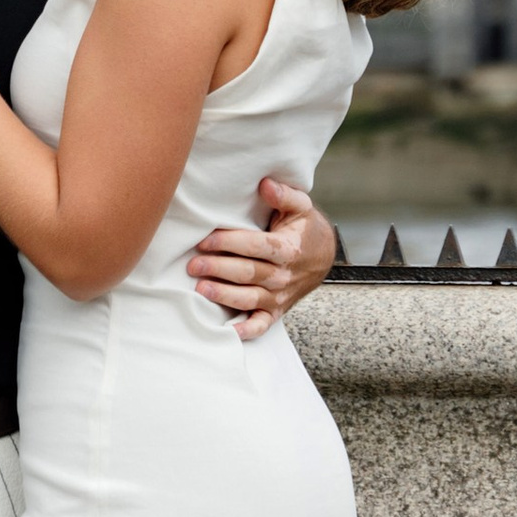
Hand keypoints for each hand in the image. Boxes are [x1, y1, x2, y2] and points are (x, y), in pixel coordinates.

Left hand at [187, 176, 339, 342]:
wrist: (323, 256)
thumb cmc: (304, 229)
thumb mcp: (300, 207)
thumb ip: (284, 195)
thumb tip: (265, 184)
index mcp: (288, 249)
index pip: (256, 246)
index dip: (229, 243)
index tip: (206, 240)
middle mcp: (283, 276)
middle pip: (248, 273)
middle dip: (219, 269)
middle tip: (193, 264)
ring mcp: (279, 296)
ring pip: (249, 298)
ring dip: (224, 296)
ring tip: (201, 289)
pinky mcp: (275, 311)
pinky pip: (260, 326)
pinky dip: (245, 332)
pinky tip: (227, 332)